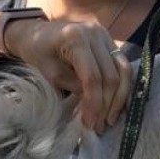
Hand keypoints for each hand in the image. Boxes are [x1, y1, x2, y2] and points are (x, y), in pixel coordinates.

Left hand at [4, 17, 132, 132]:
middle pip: (110, 75)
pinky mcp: (110, 41)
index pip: (92, 77)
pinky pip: (122, 66)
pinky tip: (119, 104)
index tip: (90, 123)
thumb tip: (95, 105)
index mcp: (76, 38)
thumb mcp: (50, 73)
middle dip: (107, 104)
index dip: (93, 103)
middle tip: (100, 126)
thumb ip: (73, 86)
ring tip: (110, 119)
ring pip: (123, 70)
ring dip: (119, 98)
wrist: (36, 32)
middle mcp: (96, 33)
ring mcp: (105, 35)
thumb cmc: (38, 52)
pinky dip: (122, 86)